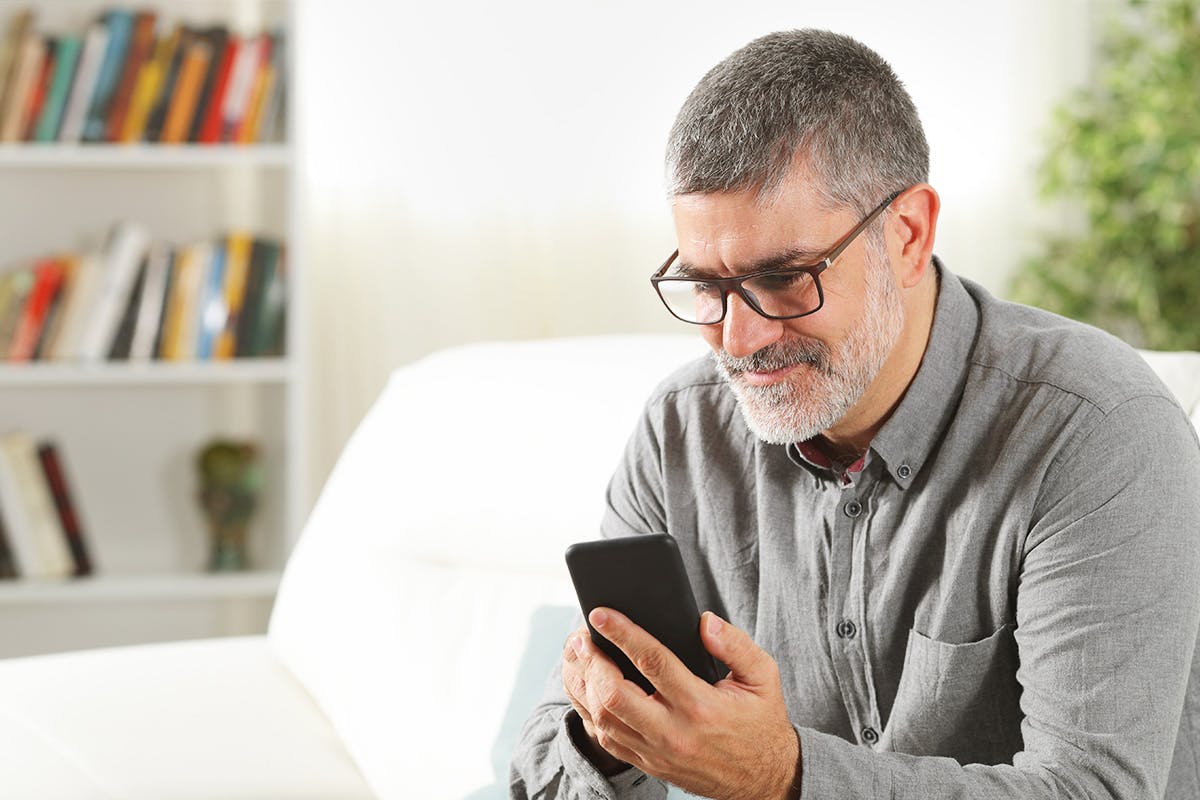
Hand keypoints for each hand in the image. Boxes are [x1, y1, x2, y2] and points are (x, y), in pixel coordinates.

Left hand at [565, 608, 801, 799]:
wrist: (765, 779)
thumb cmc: (761, 722)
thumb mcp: (763, 677)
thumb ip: (736, 645)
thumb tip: (704, 621)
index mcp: (701, 706)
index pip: (653, 662)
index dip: (623, 634)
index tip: (601, 614)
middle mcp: (674, 732)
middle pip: (614, 695)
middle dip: (592, 661)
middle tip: (581, 636)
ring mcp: (658, 752)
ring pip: (603, 720)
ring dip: (584, 685)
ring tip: (579, 657)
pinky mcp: (650, 764)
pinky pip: (607, 740)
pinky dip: (590, 713)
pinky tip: (587, 688)